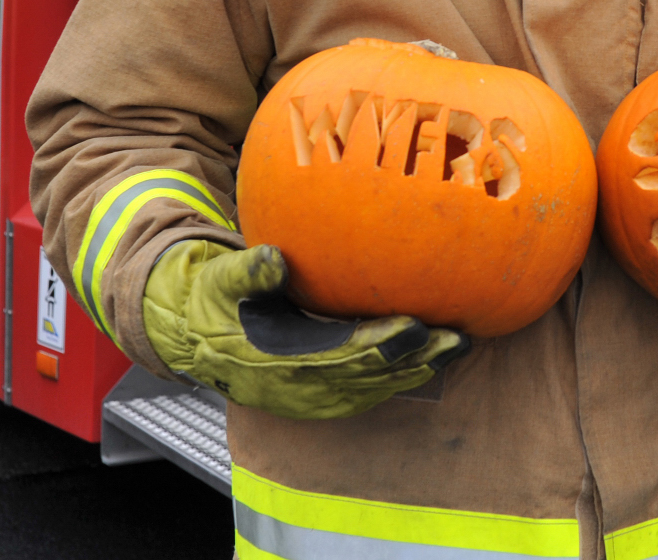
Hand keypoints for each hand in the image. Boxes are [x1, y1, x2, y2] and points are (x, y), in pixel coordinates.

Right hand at [142, 241, 468, 419]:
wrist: (200, 340)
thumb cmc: (217, 301)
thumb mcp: (222, 280)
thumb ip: (248, 272)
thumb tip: (275, 258)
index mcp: (274, 359)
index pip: (337, 355)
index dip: (378, 343)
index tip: (414, 326)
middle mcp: (297, 386)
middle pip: (366, 375)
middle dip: (413, 358)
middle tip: (455, 337)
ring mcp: (310, 398)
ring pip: (373, 387)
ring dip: (416, 369)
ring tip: (457, 346)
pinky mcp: (321, 398)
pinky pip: (368, 392)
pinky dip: (402, 376)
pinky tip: (433, 358)